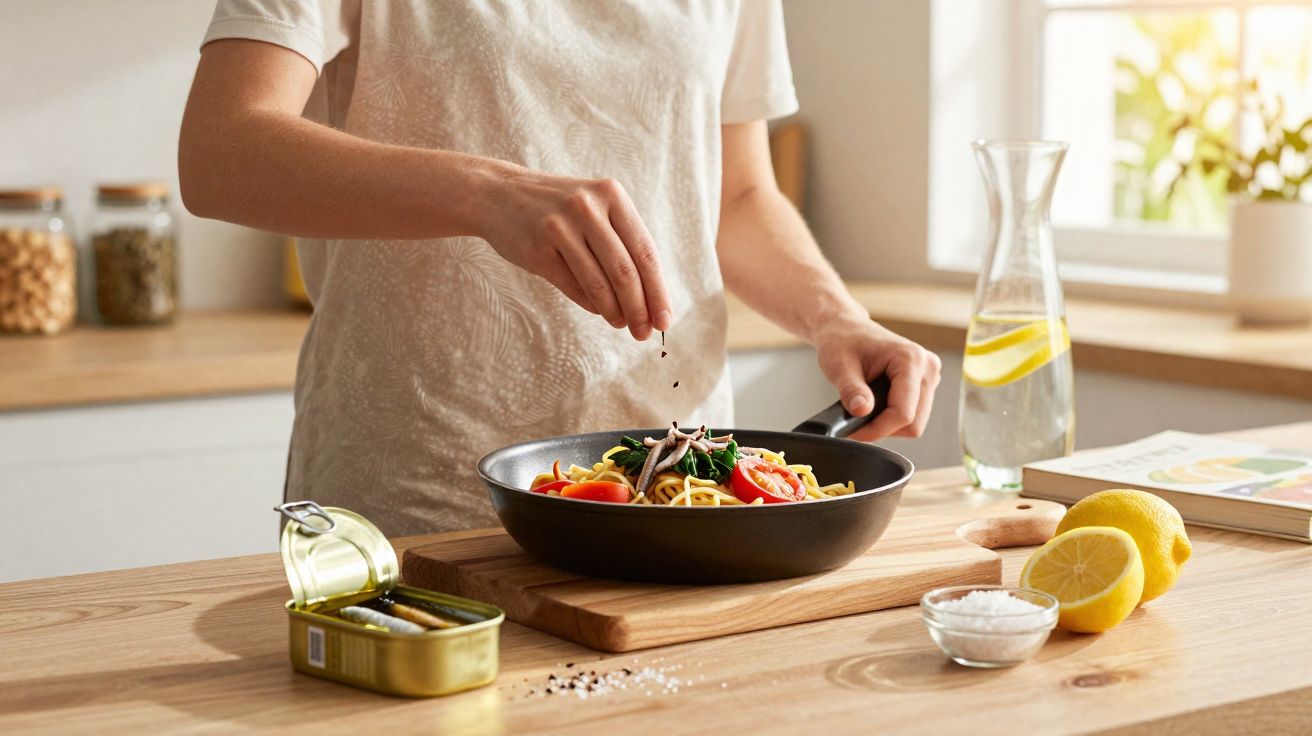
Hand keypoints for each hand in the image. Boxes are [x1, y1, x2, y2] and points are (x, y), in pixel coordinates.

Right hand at [474, 164, 671, 339]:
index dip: (658, 291)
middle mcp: (587, 208)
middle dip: (639, 309)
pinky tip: (599, 310)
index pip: (645, 252)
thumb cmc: (560, 210)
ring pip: (599, 284)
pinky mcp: (537, 249)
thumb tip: (650, 300)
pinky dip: (590, 304)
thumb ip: (622, 244)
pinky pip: (573, 287)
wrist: (498, 195)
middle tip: (644, 333)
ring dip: (615, 312)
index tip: (664, 319)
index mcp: (611, 195)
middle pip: (625, 272)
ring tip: (622, 325)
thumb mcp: (595, 209)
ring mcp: (560, 227)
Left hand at [815, 317, 941, 440]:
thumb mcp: (839, 365)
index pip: (903, 413)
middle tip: (856, 422)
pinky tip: (875, 404)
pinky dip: (892, 418)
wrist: (847, 329)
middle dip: (883, 428)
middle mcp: (927, 367)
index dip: (877, 429)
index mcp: (911, 359)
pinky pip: (914, 415)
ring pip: (915, 423)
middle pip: (914, 423)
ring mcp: (929, 376)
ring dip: (888, 424)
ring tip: (864, 408)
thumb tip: (862, 411)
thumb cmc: (843, 341)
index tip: (853, 431)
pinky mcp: (925, 384)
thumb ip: (851, 390)